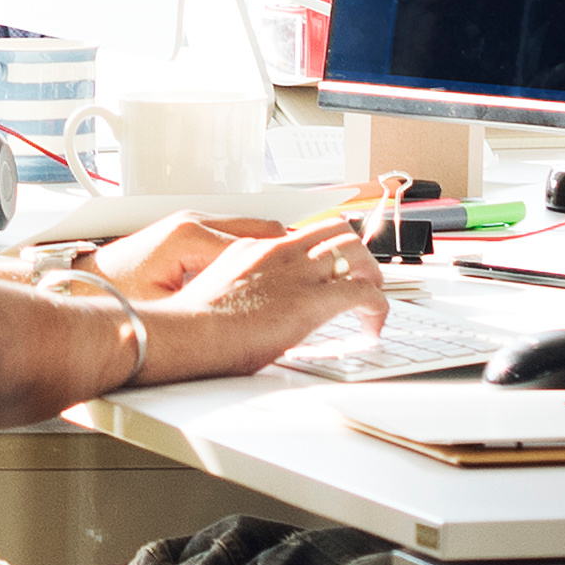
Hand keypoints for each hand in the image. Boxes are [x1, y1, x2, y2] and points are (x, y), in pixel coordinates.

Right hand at [117, 213, 389, 372]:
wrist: (187, 332)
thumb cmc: (191, 324)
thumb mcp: (215, 291)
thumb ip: (239, 290)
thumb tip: (247, 309)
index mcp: (254, 249)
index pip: (300, 236)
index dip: (323, 251)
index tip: (328, 269)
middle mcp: (280, 252)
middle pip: (336, 231)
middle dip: (356, 254)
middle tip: (361, 279)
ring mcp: (298, 273)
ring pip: (357, 253)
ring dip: (372, 276)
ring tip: (371, 302)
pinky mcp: (312, 301)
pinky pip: (364, 294)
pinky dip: (377, 310)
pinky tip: (372, 327)